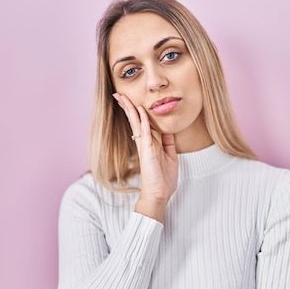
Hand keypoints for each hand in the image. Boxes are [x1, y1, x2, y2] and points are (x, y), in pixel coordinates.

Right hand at [114, 93, 177, 221]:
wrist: (159, 194)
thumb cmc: (163, 178)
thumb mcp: (170, 156)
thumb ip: (168, 142)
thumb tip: (168, 130)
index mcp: (150, 143)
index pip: (142, 123)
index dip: (136, 111)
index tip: (131, 101)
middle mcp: (145, 142)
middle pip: (134, 120)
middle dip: (127, 107)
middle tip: (119, 94)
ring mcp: (145, 146)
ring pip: (136, 123)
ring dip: (130, 109)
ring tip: (122, 97)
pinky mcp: (147, 150)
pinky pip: (145, 132)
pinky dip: (142, 120)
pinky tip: (139, 110)